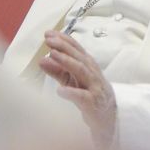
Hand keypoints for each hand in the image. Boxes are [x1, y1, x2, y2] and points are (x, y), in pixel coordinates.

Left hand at [40, 30, 117, 148]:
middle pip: (78, 56)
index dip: (63, 39)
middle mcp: (92, 72)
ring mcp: (94, 87)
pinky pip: (82, 96)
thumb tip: (42, 60)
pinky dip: (71, 92)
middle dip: (63, 46)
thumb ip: (57, 70)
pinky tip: (60, 90)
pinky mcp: (92, 103)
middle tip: (49, 40)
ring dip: (66, 61)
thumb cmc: (88, 94)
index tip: (49, 33)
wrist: (107, 116)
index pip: (76, 48)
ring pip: (81, 71)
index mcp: (87, 65)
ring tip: (52, 54)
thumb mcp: (71, 80)